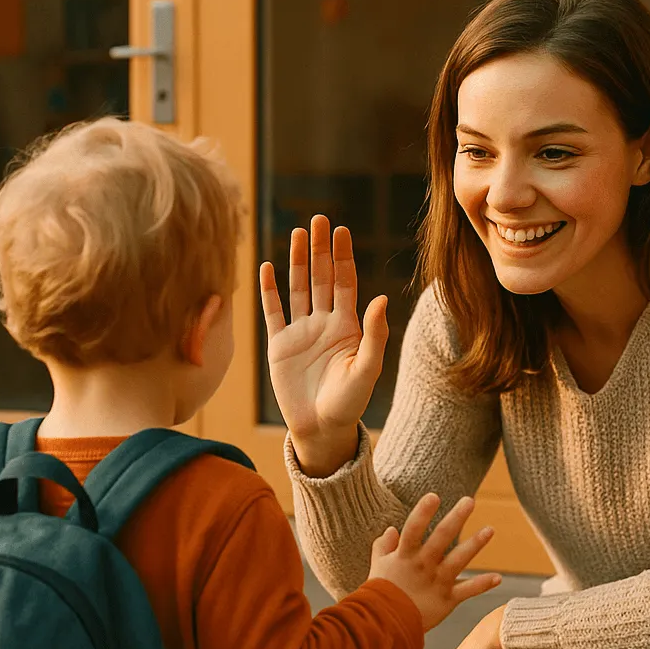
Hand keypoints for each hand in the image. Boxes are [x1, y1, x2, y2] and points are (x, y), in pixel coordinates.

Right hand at [260, 215, 389, 473]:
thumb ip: (374, 334)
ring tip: (297, 234)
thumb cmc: (349, 403)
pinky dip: (270, 290)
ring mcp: (300, 332)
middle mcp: (323, 323)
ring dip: (296, 262)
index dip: (342, 256)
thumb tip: (381, 299)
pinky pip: (273, 312)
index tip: (341, 230)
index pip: (344, 282)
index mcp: (347, 326)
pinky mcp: (279, 346)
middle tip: (319, 219)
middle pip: (320, 278)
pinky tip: (267, 267)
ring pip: (297, 288)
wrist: (321, 430)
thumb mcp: (367, 369)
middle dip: (320, 249)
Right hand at [367, 492, 501, 631]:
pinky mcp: (447, 599)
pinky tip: (498, 577)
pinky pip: (468, 591)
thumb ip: (383, 546)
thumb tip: (392, 529)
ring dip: (475, 544)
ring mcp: (437, 582)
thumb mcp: (378, 566)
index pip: (413, 528)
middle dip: (456, 518)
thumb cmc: (379, 594)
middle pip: (441, 538)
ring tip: (490, 529)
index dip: (423, 512)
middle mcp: (423, 565)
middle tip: (470, 501)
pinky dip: (483, 585)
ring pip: (459, 560)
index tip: (434, 496)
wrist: (385, 626)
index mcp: (405, 555)